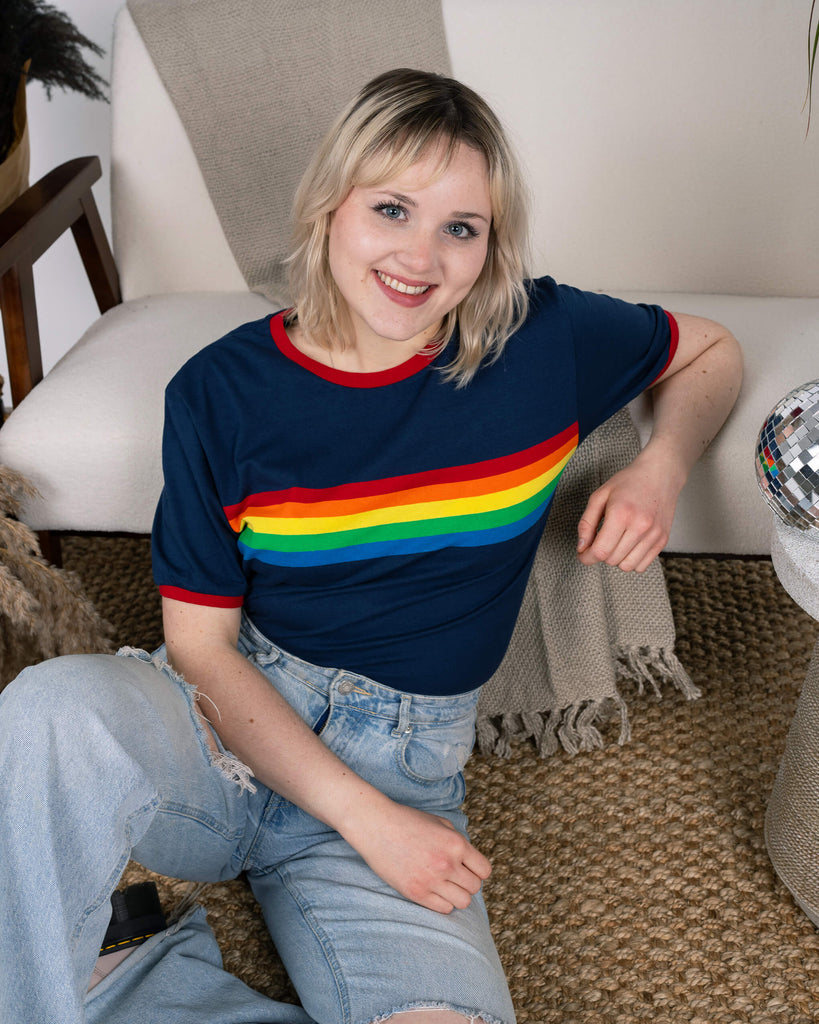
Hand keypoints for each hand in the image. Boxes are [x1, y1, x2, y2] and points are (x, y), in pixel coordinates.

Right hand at [340, 796, 490, 913]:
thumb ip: (459, 842)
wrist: (377, 825)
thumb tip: (471, 862)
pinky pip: (444, 908)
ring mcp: (432, 880)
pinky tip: (434, 890)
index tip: (468, 868)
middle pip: (474, 888)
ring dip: (456, 894)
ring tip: (445, 885)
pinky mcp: (416, 892)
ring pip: (462, 902)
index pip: (484, 871)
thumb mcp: (440, 823)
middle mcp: (447, 863)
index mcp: (456, 844)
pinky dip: (443, 902)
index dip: (478, 870)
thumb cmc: (408, 821)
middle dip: (467, 882)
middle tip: (454, 876)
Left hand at [575, 449, 683, 572]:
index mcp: (621, 513)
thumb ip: (586, 523)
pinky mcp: (663, 540)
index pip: (601, 551)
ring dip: (616, 559)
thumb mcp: (599, 496)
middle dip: (600, 554)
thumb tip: (582, 547)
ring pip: (627, 566)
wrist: (660, 474)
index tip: (583, 555)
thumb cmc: (629, 482)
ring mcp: (654, 535)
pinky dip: (632, 560)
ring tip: (615, 541)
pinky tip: (628, 545)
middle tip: (600, 540)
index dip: (587, 557)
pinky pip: (642, 566)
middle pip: (612, 560)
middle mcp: (640, 526)